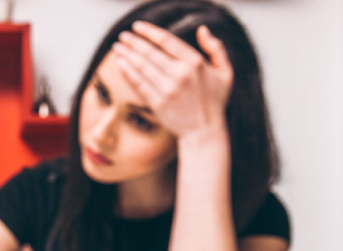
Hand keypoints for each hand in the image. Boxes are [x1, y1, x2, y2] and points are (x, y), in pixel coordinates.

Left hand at [111, 21, 233, 139]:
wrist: (204, 131)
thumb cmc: (214, 101)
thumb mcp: (225, 72)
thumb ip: (216, 48)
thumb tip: (202, 29)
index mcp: (195, 63)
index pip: (167, 41)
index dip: (149, 32)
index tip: (137, 26)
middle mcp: (179, 75)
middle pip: (150, 53)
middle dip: (133, 43)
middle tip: (122, 36)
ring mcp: (167, 90)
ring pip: (142, 68)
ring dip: (127, 56)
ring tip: (117, 48)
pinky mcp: (157, 104)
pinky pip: (139, 85)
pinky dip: (128, 73)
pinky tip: (121, 65)